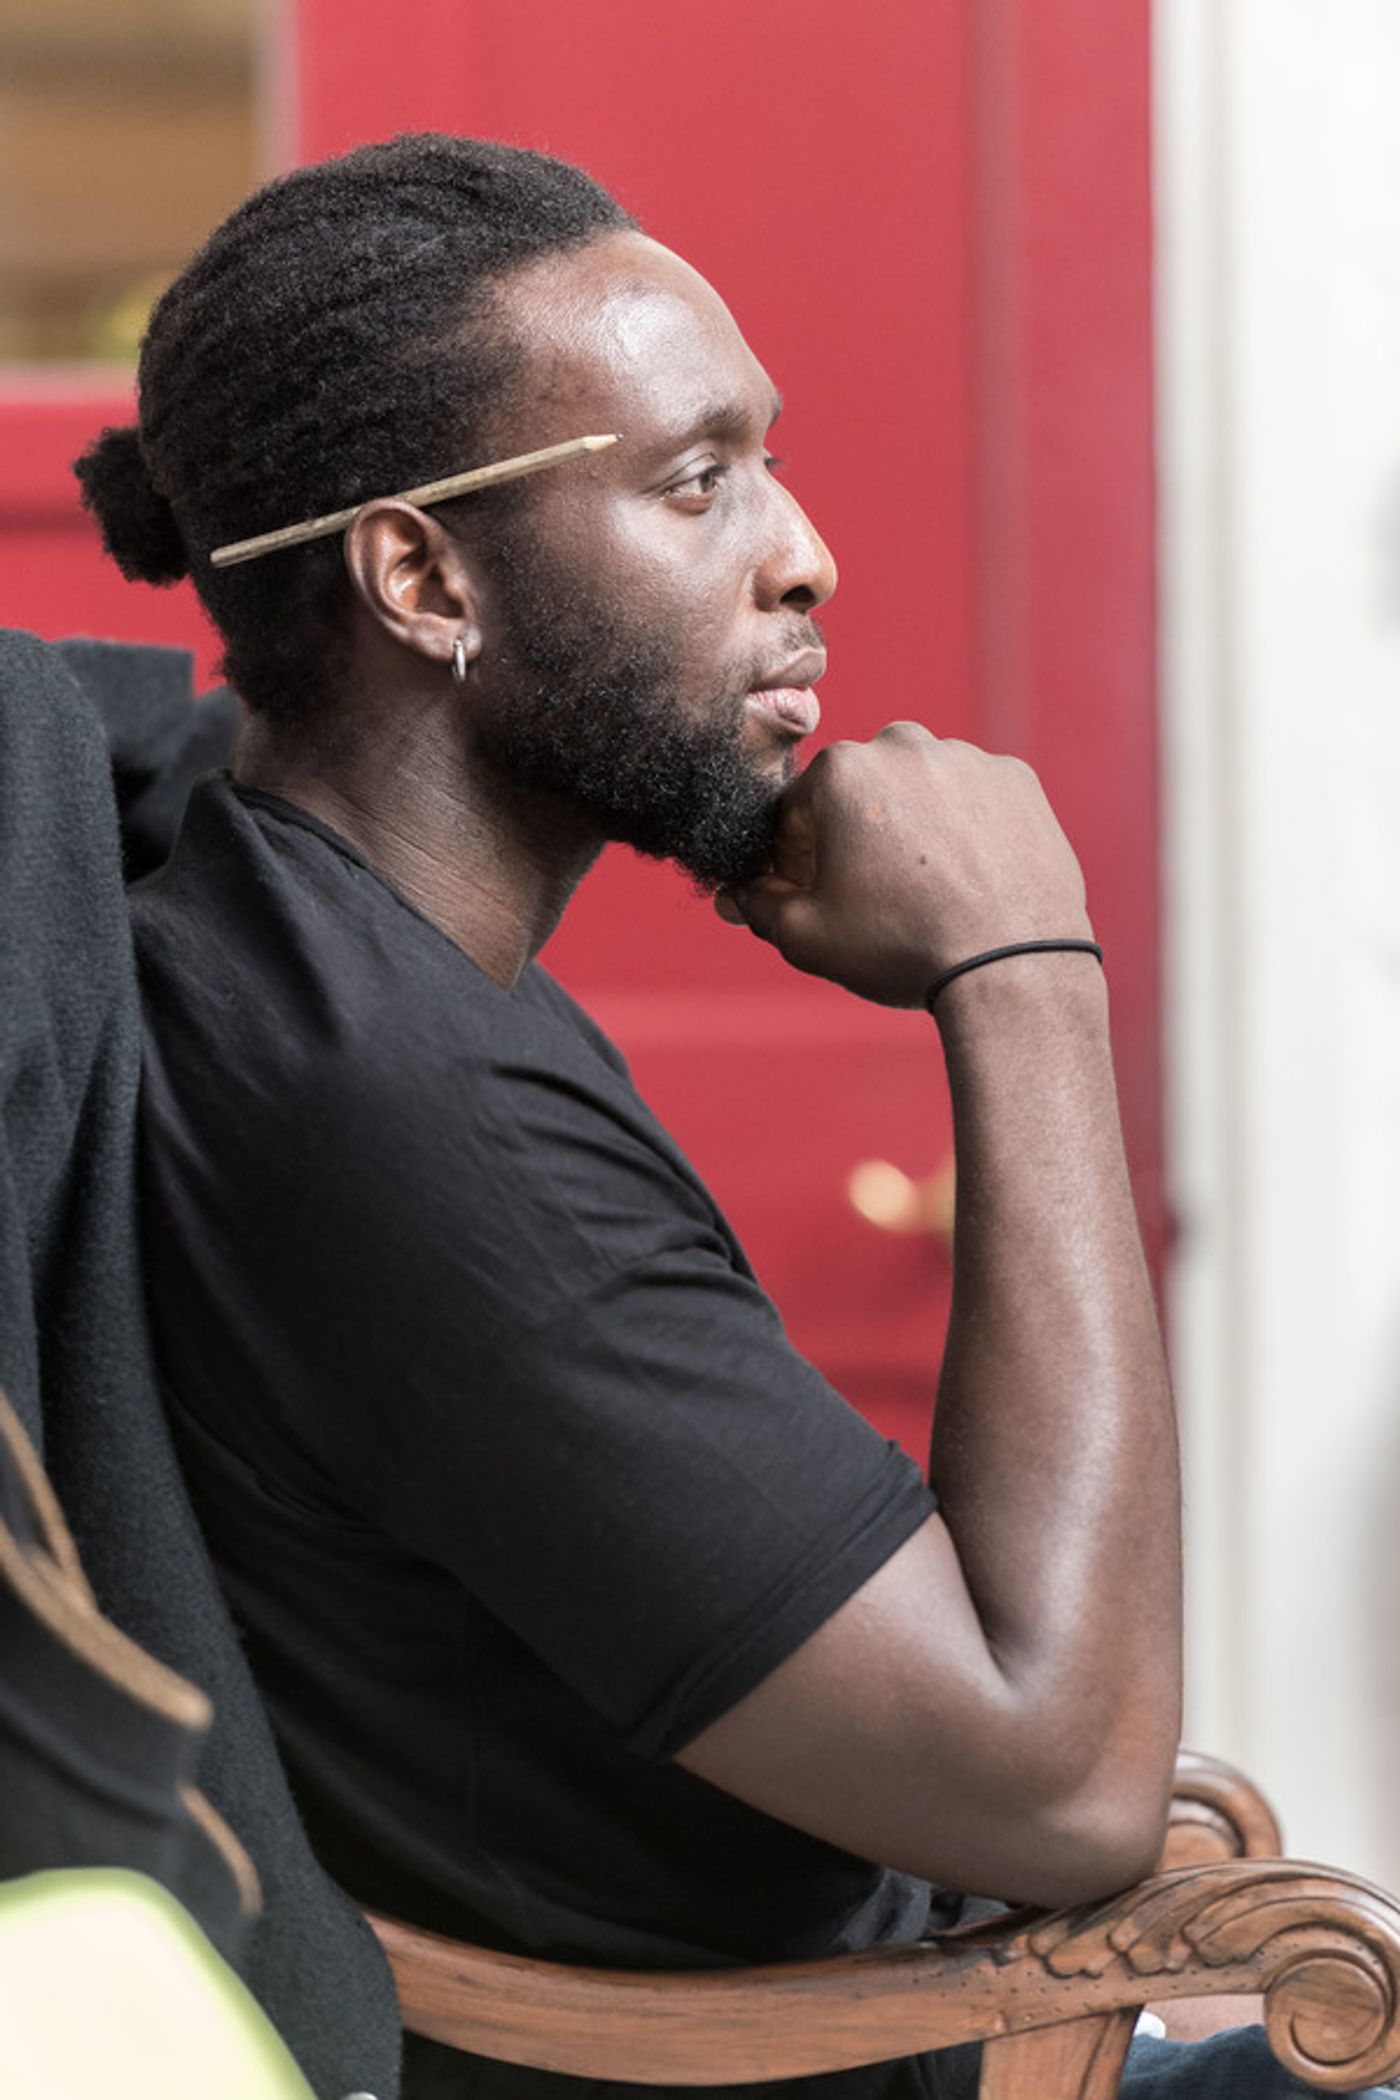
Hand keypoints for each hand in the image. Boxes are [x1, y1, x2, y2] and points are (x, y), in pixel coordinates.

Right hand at [715, 723, 1091, 1007]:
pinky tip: (968, 880)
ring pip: (920, 791)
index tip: (810, 894)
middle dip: (855, 836)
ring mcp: (968, 758)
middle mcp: (905, 744)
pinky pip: (973, 801)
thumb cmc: (901, 948)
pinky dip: (965, 831)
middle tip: (871, 897)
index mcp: (842, 769)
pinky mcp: (1017, 781)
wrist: (1011, 967)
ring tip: (925, 892)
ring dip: (911, 828)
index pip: (796, 810)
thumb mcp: (806, 935)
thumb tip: (737, 894)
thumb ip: (759, 904)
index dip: (793, 858)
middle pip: (860, 793)